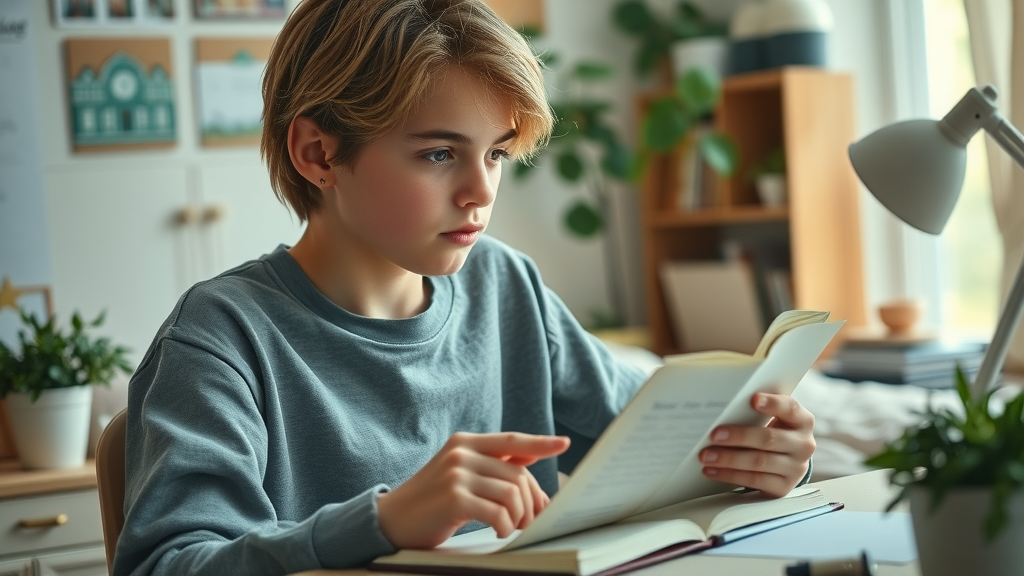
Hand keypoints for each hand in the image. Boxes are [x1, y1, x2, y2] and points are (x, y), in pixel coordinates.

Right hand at [377, 432, 569, 548]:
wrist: (391, 520)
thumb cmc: (431, 500)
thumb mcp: (460, 473)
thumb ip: (493, 463)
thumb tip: (533, 456)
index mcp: (465, 442)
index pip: (512, 440)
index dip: (540, 443)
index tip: (563, 444)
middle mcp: (462, 452)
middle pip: (518, 475)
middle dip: (532, 502)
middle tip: (533, 521)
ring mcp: (457, 474)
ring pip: (512, 494)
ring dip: (519, 518)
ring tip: (512, 528)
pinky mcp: (454, 497)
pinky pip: (498, 512)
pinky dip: (505, 526)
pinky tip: (499, 531)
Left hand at [698, 393, 814, 496]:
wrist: (786, 461)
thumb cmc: (772, 431)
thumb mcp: (773, 419)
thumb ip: (755, 412)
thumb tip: (722, 409)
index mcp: (802, 421)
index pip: (790, 408)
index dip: (773, 404)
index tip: (753, 399)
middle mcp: (804, 445)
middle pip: (769, 439)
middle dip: (739, 436)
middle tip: (714, 435)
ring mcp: (796, 468)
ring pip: (759, 462)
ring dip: (729, 459)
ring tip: (706, 456)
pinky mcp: (783, 487)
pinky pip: (754, 481)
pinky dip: (729, 475)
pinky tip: (712, 470)